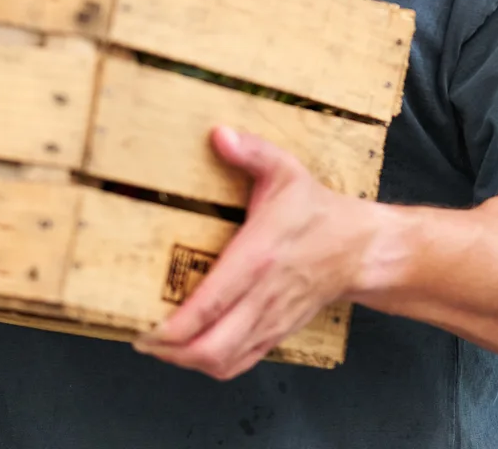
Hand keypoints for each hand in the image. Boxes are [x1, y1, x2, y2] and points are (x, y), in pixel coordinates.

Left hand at [134, 126, 377, 379]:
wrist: (358, 249)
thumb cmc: (316, 210)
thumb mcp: (285, 169)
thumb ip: (251, 150)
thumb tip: (218, 134)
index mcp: (259, 257)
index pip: (212, 302)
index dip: (175, 323)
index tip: (146, 324)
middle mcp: (263, 296)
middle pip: (213, 346)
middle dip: (171, 350)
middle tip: (139, 334)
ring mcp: (270, 320)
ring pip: (224, 360)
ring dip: (186, 360)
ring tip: (157, 344)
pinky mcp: (276, 332)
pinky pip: (240, 363)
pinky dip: (211, 364)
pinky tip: (190, 351)